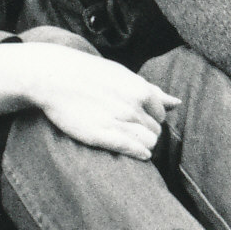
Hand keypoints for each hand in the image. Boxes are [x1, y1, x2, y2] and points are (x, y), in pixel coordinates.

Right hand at [0, 43, 176, 158]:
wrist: (54, 76)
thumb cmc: (90, 76)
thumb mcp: (123, 77)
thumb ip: (152, 91)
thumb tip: (176, 103)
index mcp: (142, 90)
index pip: (161, 115)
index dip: (149, 120)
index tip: (134, 120)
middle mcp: (135, 106)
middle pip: (156, 131)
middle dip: (146, 133)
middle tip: (126, 131)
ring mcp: (120, 121)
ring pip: (149, 143)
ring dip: (141, 144)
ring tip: (125, 141)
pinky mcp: (103, 135)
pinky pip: (134, 150)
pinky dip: (139, 153)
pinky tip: (135, 153)